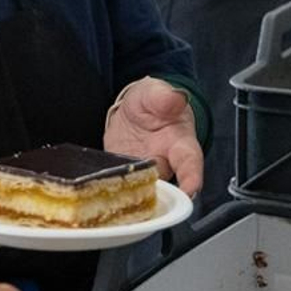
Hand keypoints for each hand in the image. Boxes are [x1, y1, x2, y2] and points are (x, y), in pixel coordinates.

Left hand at [103, 77, 203, 195]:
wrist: (132, 112)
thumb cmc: (151, 103)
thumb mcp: (155, 93)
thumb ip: (164, 97)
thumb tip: (175, 98)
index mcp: (180, 144)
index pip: (190, 163)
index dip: (192, 178)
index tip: (190, 189)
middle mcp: (165, 165)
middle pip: (167, 188)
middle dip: (157, 196)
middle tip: (143, 195)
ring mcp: (144, 176)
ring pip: (141, 193)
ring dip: (131, 197)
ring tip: (117, 195)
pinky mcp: (125, 180)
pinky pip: (119, 190)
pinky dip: (109, 194)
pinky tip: (98, 192)